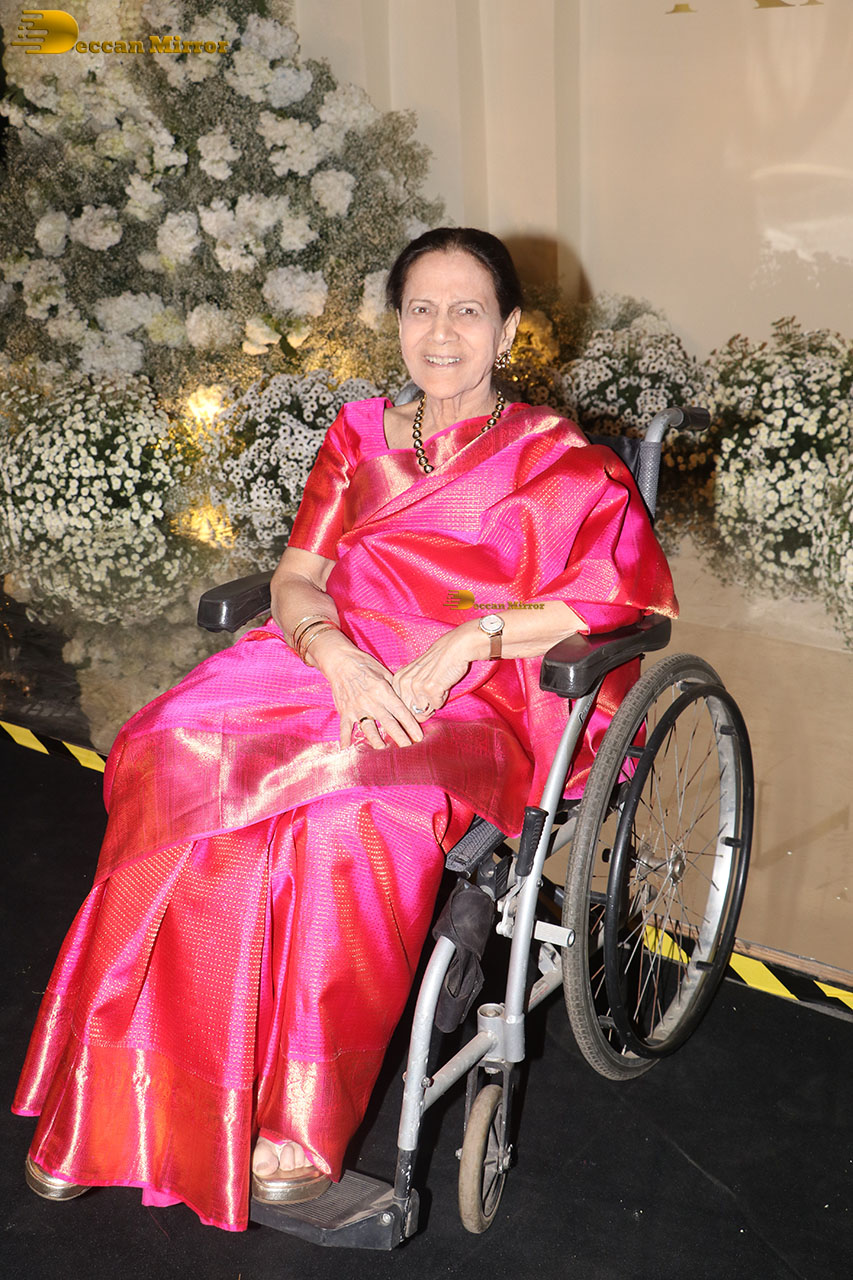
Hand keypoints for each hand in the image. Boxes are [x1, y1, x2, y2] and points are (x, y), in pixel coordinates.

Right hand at [309, 629, 425, 749]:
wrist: (340, 661)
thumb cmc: (364, 665)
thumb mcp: (384, 672)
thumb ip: (395, 688)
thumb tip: (408, 700)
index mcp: (383, 691)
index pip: (401, 711)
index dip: (411, 725)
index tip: (419, 736)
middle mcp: (371, 702)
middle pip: (388, 724)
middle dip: (400, 737)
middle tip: (408, 748)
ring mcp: (357, 708)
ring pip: (369, 729)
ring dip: (377, 742)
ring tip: (384, 750)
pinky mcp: (344, 711)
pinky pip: (345, 728)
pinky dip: (345, 739)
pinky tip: (347, 750)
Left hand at [391, 627, 473, 719]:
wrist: (454, 648)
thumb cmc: (437, 661)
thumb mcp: (416, 674)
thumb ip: (409, 691)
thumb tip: (413, 716)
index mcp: (398, 680)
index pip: (401, 707)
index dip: (414, 706)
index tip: (423, 695)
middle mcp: (404, 683)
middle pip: (411, 712)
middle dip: (423, 707)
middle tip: (432, 691)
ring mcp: (416, 687)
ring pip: (424, 710)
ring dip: (434, 702)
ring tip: (438, 685)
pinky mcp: (430, 690)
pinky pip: (437, 706)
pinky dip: (443, 698)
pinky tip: (444, 684)